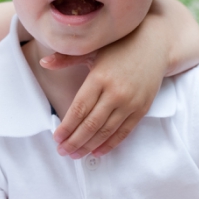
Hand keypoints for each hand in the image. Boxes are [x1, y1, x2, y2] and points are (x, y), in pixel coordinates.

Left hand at [44, 29, 163, 157]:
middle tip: (62, 151)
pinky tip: (97, 151)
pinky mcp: (142, 108)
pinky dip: (110, 144)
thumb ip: (66, 59)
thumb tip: (44, 63)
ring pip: (106, 131)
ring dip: (89, 146)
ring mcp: (130, 102)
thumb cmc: (119, 46)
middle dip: (74, 141)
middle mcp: (115, 92)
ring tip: (75, 154)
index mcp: (99, 77)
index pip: (79, 109)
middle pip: (91, 124)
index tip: (56, 137)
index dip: (67, 126)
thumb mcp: (92, 49)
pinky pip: (124, 132)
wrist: (155, 44)